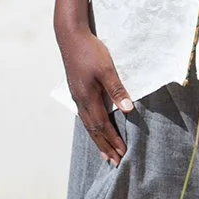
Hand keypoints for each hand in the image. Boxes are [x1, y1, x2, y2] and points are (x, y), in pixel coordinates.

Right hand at [57, 25, 133, 164]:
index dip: (113, 140)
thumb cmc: (90, 51)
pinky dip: (92, 127)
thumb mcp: (107, 69)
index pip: (102, 125)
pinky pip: (85, 116)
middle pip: (93, 130)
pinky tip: (95, 129)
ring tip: (105, 153)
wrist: (70, 36)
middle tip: (114, 162)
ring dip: (98, 139)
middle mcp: (80, 101)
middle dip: (105, 146)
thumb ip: (117, 90)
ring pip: (87, 124)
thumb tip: (128, 110)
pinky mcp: (77, 90)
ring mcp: (77, 96)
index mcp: (87, 98)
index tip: (122, 153)